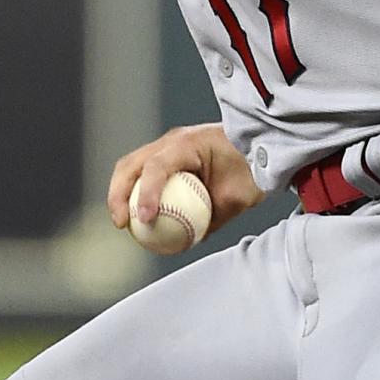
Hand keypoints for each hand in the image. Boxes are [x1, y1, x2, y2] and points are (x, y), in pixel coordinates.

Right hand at [108, 124, 263, 235]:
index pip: (156, 166)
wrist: (261, 147)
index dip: (146, 193)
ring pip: (131, 166)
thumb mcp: (238, 198)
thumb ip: (214, 217)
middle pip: (131, 164)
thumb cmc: (252, 169)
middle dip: (118, 194)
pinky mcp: (167, 156)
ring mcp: (167, 146)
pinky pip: (143, 174)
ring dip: (120, 194)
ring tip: (122, 223)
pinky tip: (136, 218)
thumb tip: (190, 239)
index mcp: (189, 144)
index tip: (145, 219)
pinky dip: (134, 193)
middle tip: (121, 224)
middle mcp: (173, 141)